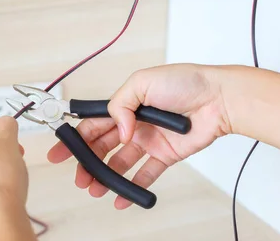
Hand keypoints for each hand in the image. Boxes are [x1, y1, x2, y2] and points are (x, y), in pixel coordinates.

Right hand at [47, 63, 230, 208]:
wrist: (218, 99)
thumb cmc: (185, 82)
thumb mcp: (142, 82)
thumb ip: (120, 105)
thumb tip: (118, 131)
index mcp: (125, 104)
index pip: (93, 124)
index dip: (75, 139)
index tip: (61, 152)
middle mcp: (134, 123)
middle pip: (103, 147)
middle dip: (88, 163)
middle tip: (79, 177)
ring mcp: (148, 140)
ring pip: (119, 163)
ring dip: (106, 177)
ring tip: (96, 189)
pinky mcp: (165, 155)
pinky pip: (145, 174)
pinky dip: (132, 187)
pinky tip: (121, 197)